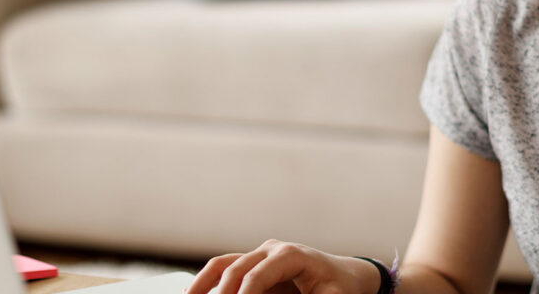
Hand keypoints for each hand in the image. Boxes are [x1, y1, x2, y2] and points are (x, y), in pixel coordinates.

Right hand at [186, 239, 380, 293]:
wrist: (346, 276)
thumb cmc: (340, 289)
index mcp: (290, 255)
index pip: (256, 275)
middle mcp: (272, 249)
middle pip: (235, 268)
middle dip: (218, 293)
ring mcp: (261, 255)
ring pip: (223, 264)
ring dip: (203, 282)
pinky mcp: (255, 265)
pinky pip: (226, 270)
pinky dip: (208, 281)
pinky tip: (191, 293)